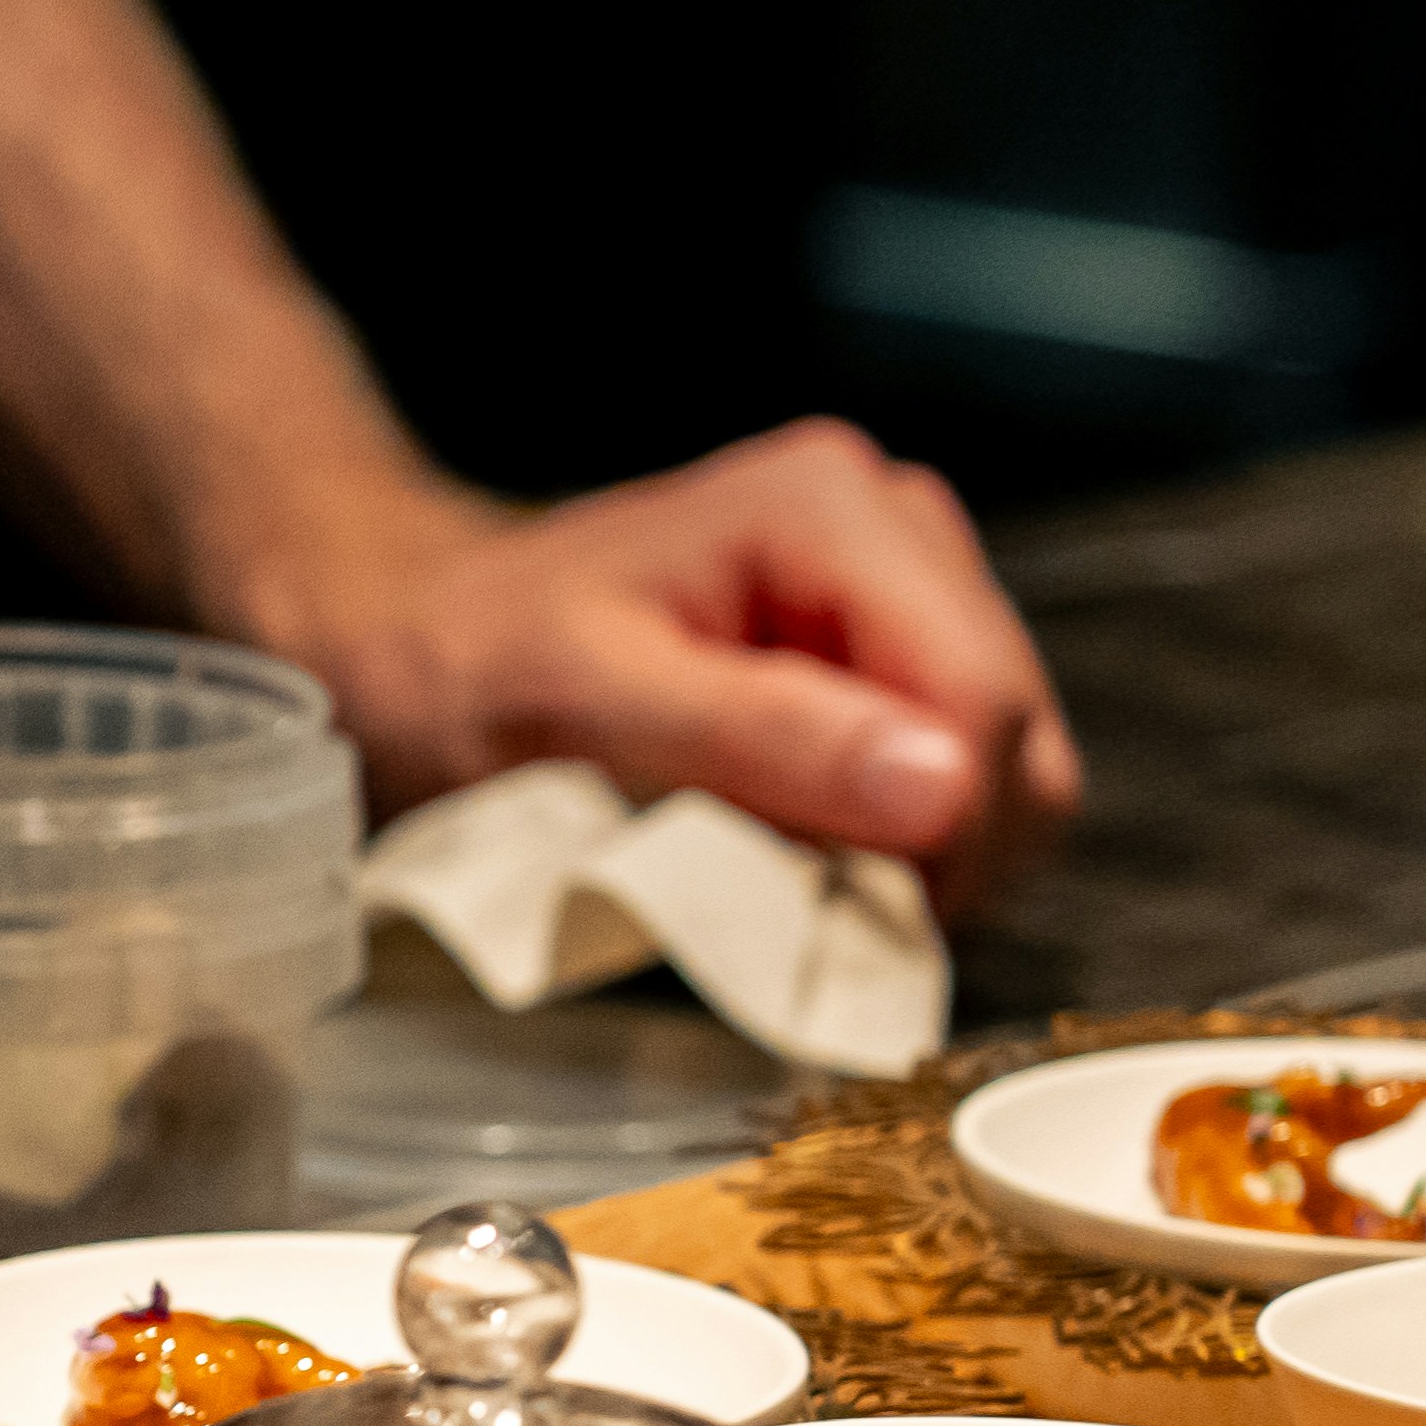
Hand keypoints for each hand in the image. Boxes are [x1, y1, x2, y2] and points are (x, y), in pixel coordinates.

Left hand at [238, 421, 1082, 916]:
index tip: (845, 914)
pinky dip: (900, 839)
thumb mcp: (587, 709)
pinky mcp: (883, 650)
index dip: (943, 836)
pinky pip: (957, 773)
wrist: (409, 645)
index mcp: (832, 511)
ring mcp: (896, 585)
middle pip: (1015, 733)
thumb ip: (764, 743)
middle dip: (937, 846)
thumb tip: (943, 790)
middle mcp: (890, 525)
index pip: (984, 702)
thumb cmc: (465, 671)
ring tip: (786, 874)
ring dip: (921, 851)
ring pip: (1003, 764)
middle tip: (803, 905)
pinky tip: (801, 849)